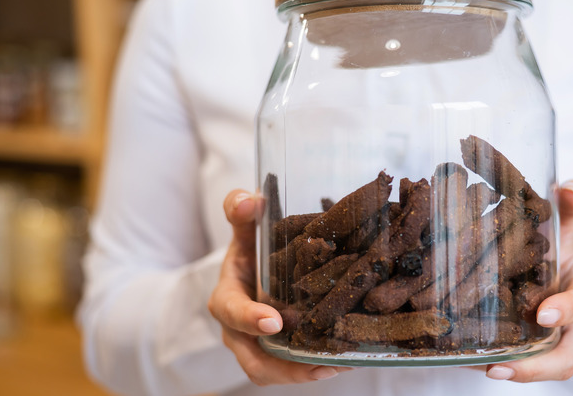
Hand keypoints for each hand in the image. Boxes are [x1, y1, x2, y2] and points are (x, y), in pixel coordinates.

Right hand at [208, 190, 350, 385]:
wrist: (253, 273)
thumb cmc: (250, 251)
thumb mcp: (245, 230)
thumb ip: (241, 211)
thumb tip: (249, 200)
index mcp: (228, 297)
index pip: (230, 311)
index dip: (248, 318)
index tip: (273, 321)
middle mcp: (239, 329)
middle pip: (253, 358)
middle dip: (283, 366)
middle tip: (318, 363)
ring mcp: (258, 345)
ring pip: (273, 370)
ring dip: (304, 373)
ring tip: (338, 365)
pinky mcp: (278, 353)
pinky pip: (291, 369)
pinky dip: (315, 368)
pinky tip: (344, 360)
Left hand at [485, 180, 572, 381]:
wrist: (549, 268)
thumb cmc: (557, 248)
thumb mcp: (562, 226)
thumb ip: (568, 206)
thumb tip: (570, 186)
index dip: (568, 310)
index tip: (542, 314)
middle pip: (569, 356)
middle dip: (540, 366)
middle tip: (501, 367)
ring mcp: (554, 342)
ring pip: (545, 367)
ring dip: (517, 373)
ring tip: (486, 370)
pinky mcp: (532, 351)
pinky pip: (518, 364)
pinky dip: (497, 365)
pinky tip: (465, 362)